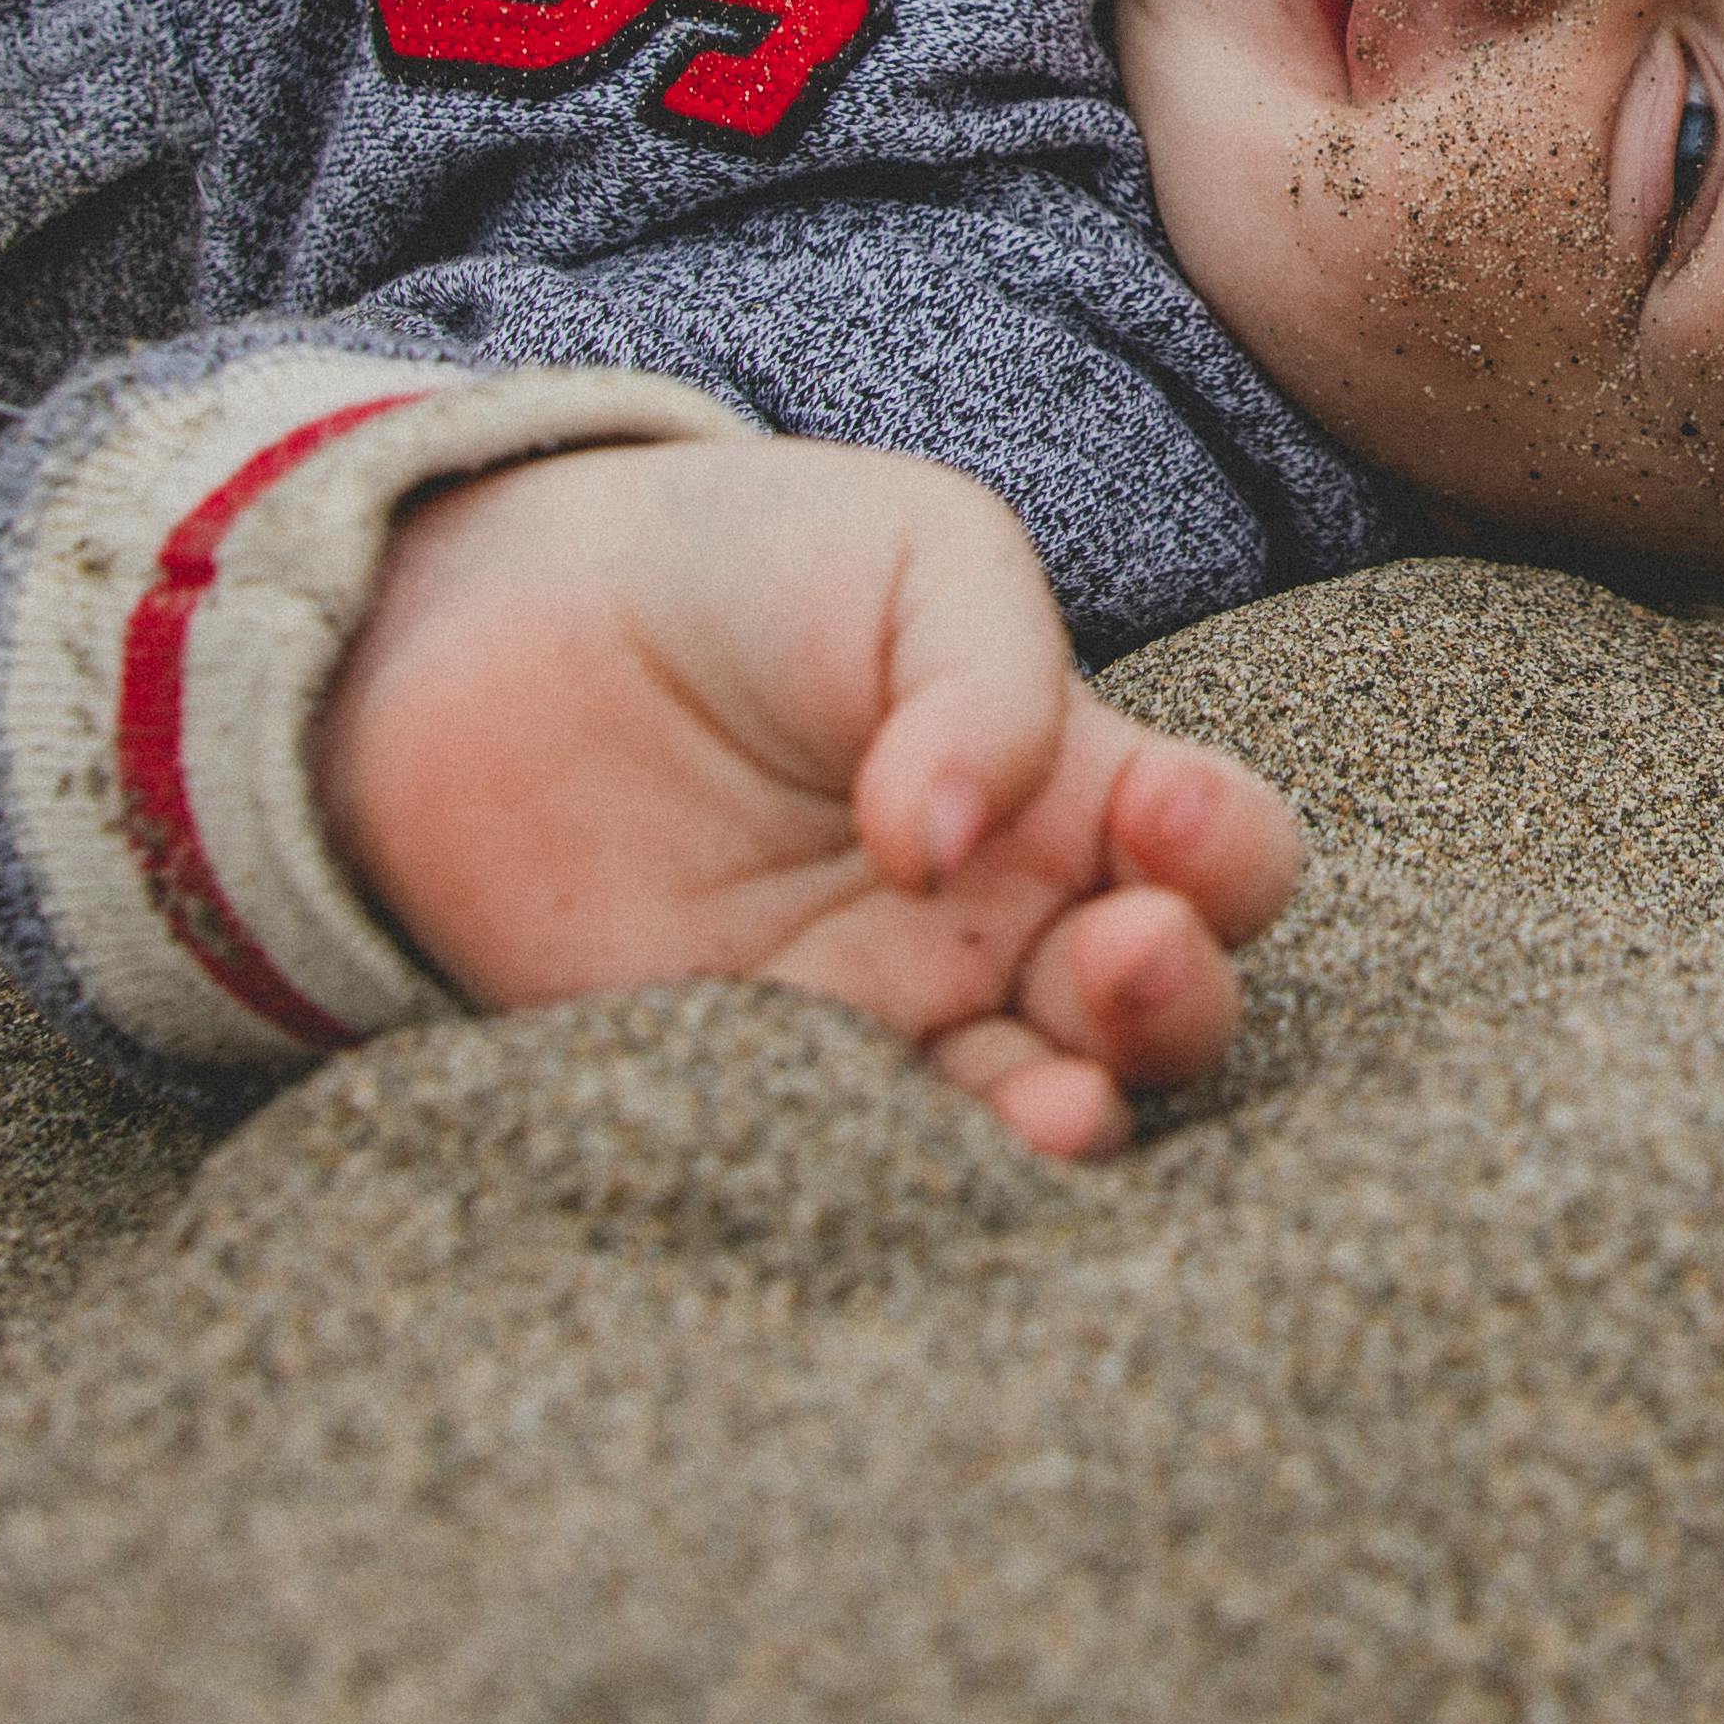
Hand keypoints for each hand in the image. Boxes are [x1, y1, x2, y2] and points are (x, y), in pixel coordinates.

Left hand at [315, 434, 1305, 1158]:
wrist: (499, 619)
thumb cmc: (742, 563)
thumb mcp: (908, 554)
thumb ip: (986, 675)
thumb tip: (954, 849)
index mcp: (1075, 792)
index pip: (1221, 862)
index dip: (1225, 860)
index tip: (1160, 815)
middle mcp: (1002, 927)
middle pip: (1158, 1016)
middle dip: (1172, 1002)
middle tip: (1119, 955)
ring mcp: (880, 1017)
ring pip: (1028, 1114)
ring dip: (1070, 1122)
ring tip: (1060, 1106)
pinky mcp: (746, 1087)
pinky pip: (848, 1156)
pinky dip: (895, 1169)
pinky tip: (896, 1133)